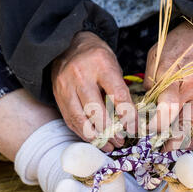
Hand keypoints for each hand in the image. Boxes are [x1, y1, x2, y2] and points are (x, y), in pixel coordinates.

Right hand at [52, 31, 136, 151]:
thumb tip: (130, 119)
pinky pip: (71, 120)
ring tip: (109, 145)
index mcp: (101, 64)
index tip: (134, 129)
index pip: (118, 95)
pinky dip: (83, 133)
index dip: (128, 116)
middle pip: (96, 111)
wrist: (67, 45)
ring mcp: (66, 86)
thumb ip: (120, 89)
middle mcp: (81, 75)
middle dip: (110, 131)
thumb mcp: (113, 65)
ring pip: (80, 119)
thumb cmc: (96, 57)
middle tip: (121, 141)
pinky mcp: (58, 96)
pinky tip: (95, 139)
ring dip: (96, 138)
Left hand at [144, 21, 192, 150]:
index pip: (165, 110)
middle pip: (178, 125)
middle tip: (153, 148)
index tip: (142, 131)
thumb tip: (145, 101)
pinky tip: (188, 144)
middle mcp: (191, 91)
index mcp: (174, 78)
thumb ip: (150, 79)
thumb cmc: (181, 41)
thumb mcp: (157, 54)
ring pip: (192, 129)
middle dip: (164, 141)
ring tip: (168, 152)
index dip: (153, 125)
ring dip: (179, 144)